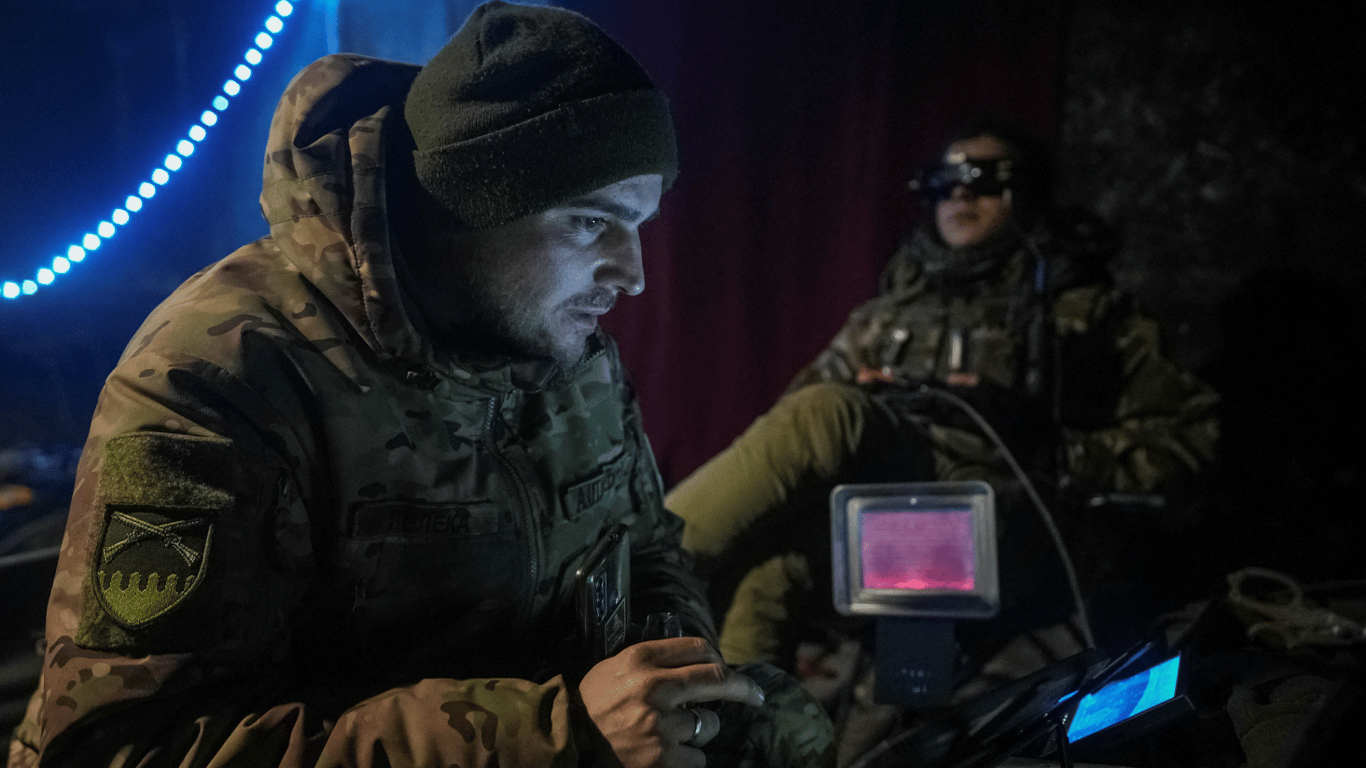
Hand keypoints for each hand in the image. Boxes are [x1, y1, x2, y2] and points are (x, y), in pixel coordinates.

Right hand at [578, 636, 763, 767]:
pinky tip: (666, 756)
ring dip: (699, 732)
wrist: (569, 742)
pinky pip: (697, 758)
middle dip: (744, 688)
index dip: (719, 659)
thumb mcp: (616, 668)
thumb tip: (700, 662)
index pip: (698, 649)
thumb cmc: (594, 702)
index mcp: (641, 660)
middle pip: (717, 680)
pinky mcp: (662, 758)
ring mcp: (659, 725)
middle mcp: (654, 687)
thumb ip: (654, 661)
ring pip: (708, 726)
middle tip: (756, 696)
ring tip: (673, 736)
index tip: (729, 669)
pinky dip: (687, 759)